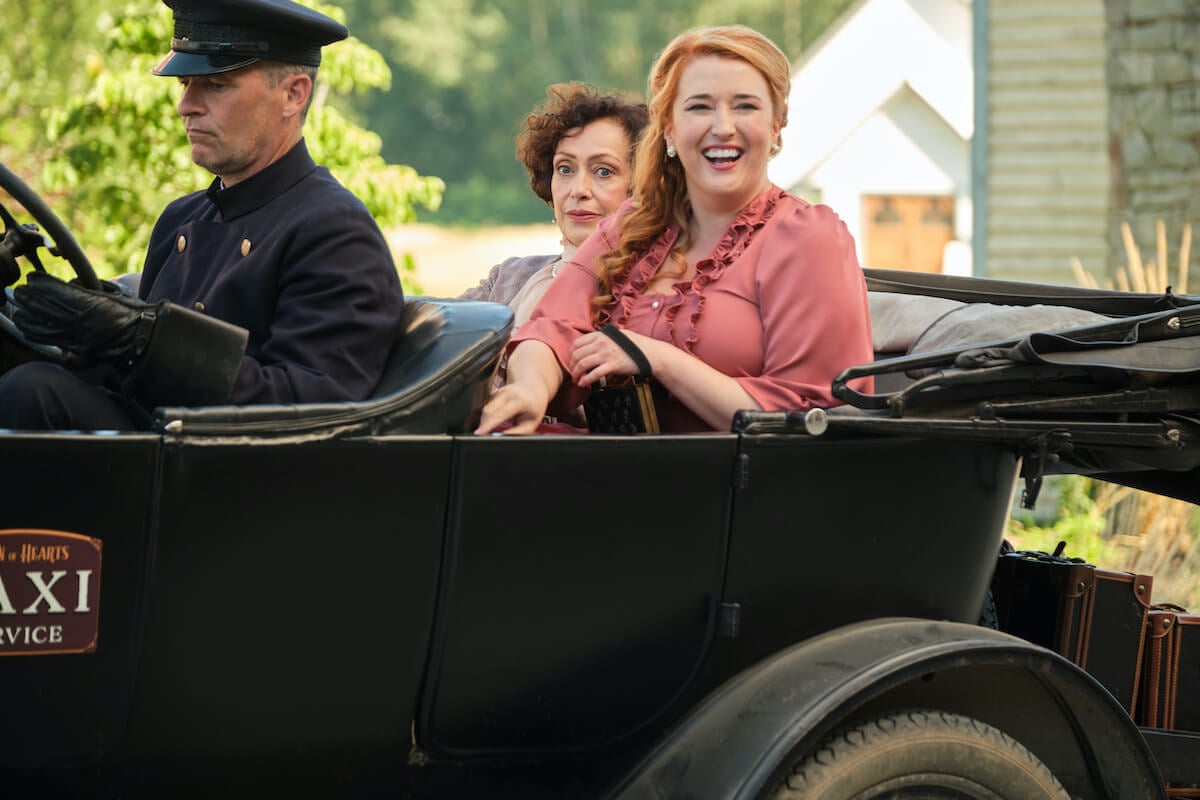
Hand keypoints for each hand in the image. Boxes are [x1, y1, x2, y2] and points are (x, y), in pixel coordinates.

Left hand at [13, 272, 162, 367]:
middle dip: (29, 298)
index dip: (41, 284)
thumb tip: (73, 282)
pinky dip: (35, 333)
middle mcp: (81, 323)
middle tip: (18, 291)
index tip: (32, 278)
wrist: (145, 340)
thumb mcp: (116, 292)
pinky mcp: (78, 351)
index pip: (57, 292)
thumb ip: (92, 286)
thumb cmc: (135, 314)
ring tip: (18, 308)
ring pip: (44, 326)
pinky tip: (26, 326)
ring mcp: (78, 339)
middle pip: (46, 308)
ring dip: (27, 316)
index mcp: (92, 306)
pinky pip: (51, 341)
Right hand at [475, 382, 550, 434]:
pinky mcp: (495, 392)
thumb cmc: (534, 407)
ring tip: (489, 429)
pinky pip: (487, 406)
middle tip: (483, 435)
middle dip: (483, 424)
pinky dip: (488, 415)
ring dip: (485, 420)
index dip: (488, 425)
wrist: (533, 388)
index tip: (479, 433)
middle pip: (488, 410)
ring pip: (486, 409)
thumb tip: (503, 438)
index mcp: (520, 401)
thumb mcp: (532, 423)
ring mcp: (500, 391)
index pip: (500, 414)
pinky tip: (493, 420)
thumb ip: (518, 432)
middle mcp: (508, 393)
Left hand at [568, 326, 651, 386]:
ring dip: (576, 374)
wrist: (649, 353)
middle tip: (573, 374)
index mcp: (600, 335)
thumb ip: (602, 338)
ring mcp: (607, 353)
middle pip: (577, 355)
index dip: (570, 354)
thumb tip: (590, 344)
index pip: (577, 343)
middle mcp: (601, 343)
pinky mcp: (613, 365)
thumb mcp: (616, 336)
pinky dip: (585, 380)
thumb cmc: (634, 345)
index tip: (572, 362)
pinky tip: (583, 384)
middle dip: (571, 366)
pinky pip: (594, 374)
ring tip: (576, 381)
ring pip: (583, 364)